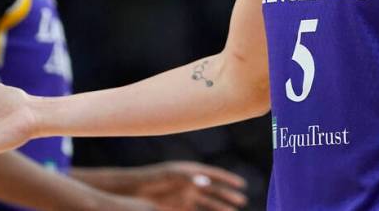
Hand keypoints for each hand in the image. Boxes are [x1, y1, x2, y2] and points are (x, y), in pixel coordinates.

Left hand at [132, 161, 247, 210]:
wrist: (136, 189)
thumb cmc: (155, 177)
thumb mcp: (172, 174)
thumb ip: (189, 178)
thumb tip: (206, 182)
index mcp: (194, 172)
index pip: (215, 175)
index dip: (229, 179)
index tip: (242, 184)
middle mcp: (193, 184)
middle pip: (215, 190)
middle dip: (228, 195)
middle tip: (242, 201)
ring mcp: (187, 196)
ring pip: (208, 203)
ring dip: (220, 207)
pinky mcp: (180, 208)